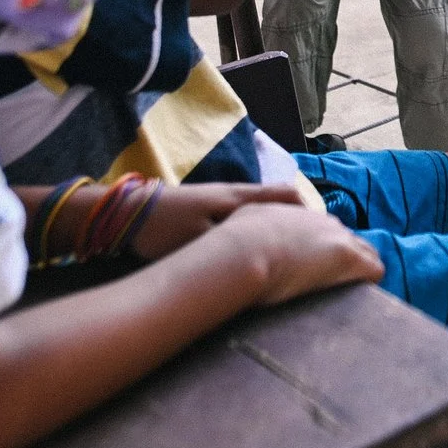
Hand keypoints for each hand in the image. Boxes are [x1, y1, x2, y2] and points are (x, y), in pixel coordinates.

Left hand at [127, 182, 303, 260]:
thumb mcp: (201, 240)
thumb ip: (234, 244)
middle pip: (280, 201)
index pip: (287, 196)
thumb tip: (268, 253)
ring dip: (279, 224)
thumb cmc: (164, 227)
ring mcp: (222, 200)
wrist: (126, 213)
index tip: (321, 234)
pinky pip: (247, 215)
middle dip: (299, 220)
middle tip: (310, 246)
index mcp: (240, 199)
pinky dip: (260, 228)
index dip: (309, 213)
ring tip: (289, 251)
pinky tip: (256, 248)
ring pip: (263, 209)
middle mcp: (236, 194)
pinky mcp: (209, 208)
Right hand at [214, 198, 384, 302]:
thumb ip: (252, 222)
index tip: (312, 272)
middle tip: (333, 288)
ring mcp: (337, 237)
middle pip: (347, 239)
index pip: (321, 231)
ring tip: (350, 298)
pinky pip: (373, 268)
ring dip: (359, 272)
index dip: (320, 252)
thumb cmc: (232, 242)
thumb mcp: (240, 221)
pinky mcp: (347, 257)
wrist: (241, 249)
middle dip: (344, 261)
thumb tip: (249, 227)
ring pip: (366, 251)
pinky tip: (361, 301)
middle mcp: (321, 222)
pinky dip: (369, 283)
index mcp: (296, 216)